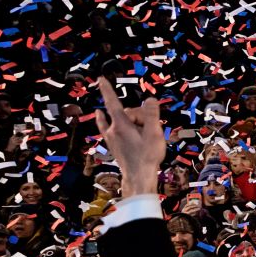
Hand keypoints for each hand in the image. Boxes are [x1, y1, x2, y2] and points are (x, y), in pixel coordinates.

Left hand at [95, 77, 165, 195]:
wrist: (138, 177)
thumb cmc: (147, 156)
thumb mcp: (154, 133)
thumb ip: (152, 114)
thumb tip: (149, 99)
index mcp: (121, 125)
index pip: (113, 103)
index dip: (107, 90)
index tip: (100, 79)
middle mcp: (112, 130)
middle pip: (125, 113)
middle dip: (139, 115)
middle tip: (153, 127)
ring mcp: (111, 138)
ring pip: (118, 121)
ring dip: (130, 119)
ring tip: (142, 126)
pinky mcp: (112, 145)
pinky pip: (108, 127)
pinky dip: (106, 120)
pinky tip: (100, 116)